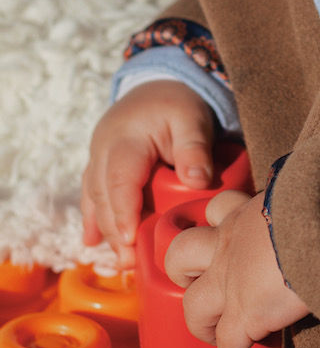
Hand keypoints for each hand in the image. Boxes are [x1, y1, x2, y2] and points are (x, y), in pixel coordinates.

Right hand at [81, 80, 214, 267]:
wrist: (158, 84)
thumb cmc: (177, 104)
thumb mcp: (191, 118)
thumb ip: (194, 147)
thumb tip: (198, 180)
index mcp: (125, 139)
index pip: (120, 180)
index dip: (123, 211)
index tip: (128, 239)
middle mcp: (103, 150)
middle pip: (104, 196)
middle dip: (114, 231)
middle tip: (129, 263)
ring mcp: (98, 157)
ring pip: (95, 198)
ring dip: (105, 229)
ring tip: (120, 261)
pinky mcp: (100, 164)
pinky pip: (92, 193)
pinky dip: (94, 218)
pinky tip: (93, 242)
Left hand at [164, 190, 309, 347]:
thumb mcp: (307, 194)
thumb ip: (304, 204)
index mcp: (248, 211)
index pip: (220, 208)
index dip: (218, 222)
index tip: (234, 237)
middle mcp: (229, 243)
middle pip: (180, 253)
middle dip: (185, 271)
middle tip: (208, 283)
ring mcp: (230, 281)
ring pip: (192, 307)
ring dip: (201, 323)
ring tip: (218, 335)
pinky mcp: (244, 315)